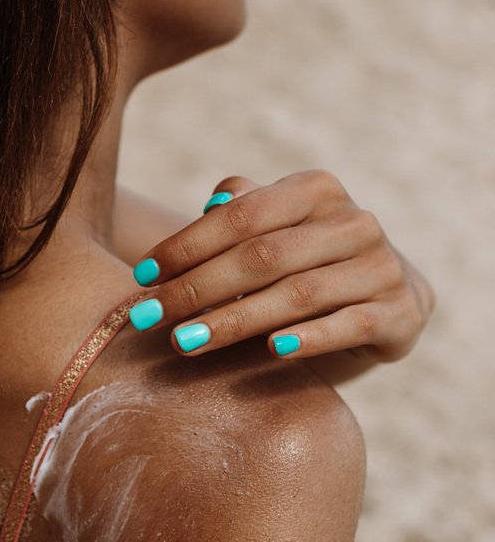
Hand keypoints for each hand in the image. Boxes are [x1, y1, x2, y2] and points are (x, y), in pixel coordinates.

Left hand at [128, 170, 434, 362]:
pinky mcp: (402, 312)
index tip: (140, 274)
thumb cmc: (308, 264)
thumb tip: (212, 202)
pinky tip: (271, 351)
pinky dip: (309, 338)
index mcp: (317, 190)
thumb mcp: (275, 230)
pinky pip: (349, 325)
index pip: (242, 215)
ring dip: (235, 321)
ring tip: (185, 342)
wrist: (386, 303)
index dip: (187, 244)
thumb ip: (242, 210)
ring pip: (298, 294)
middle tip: (149, 318)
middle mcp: (354, 221)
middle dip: (197, 288)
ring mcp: (382, 266)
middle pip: (262, 256)